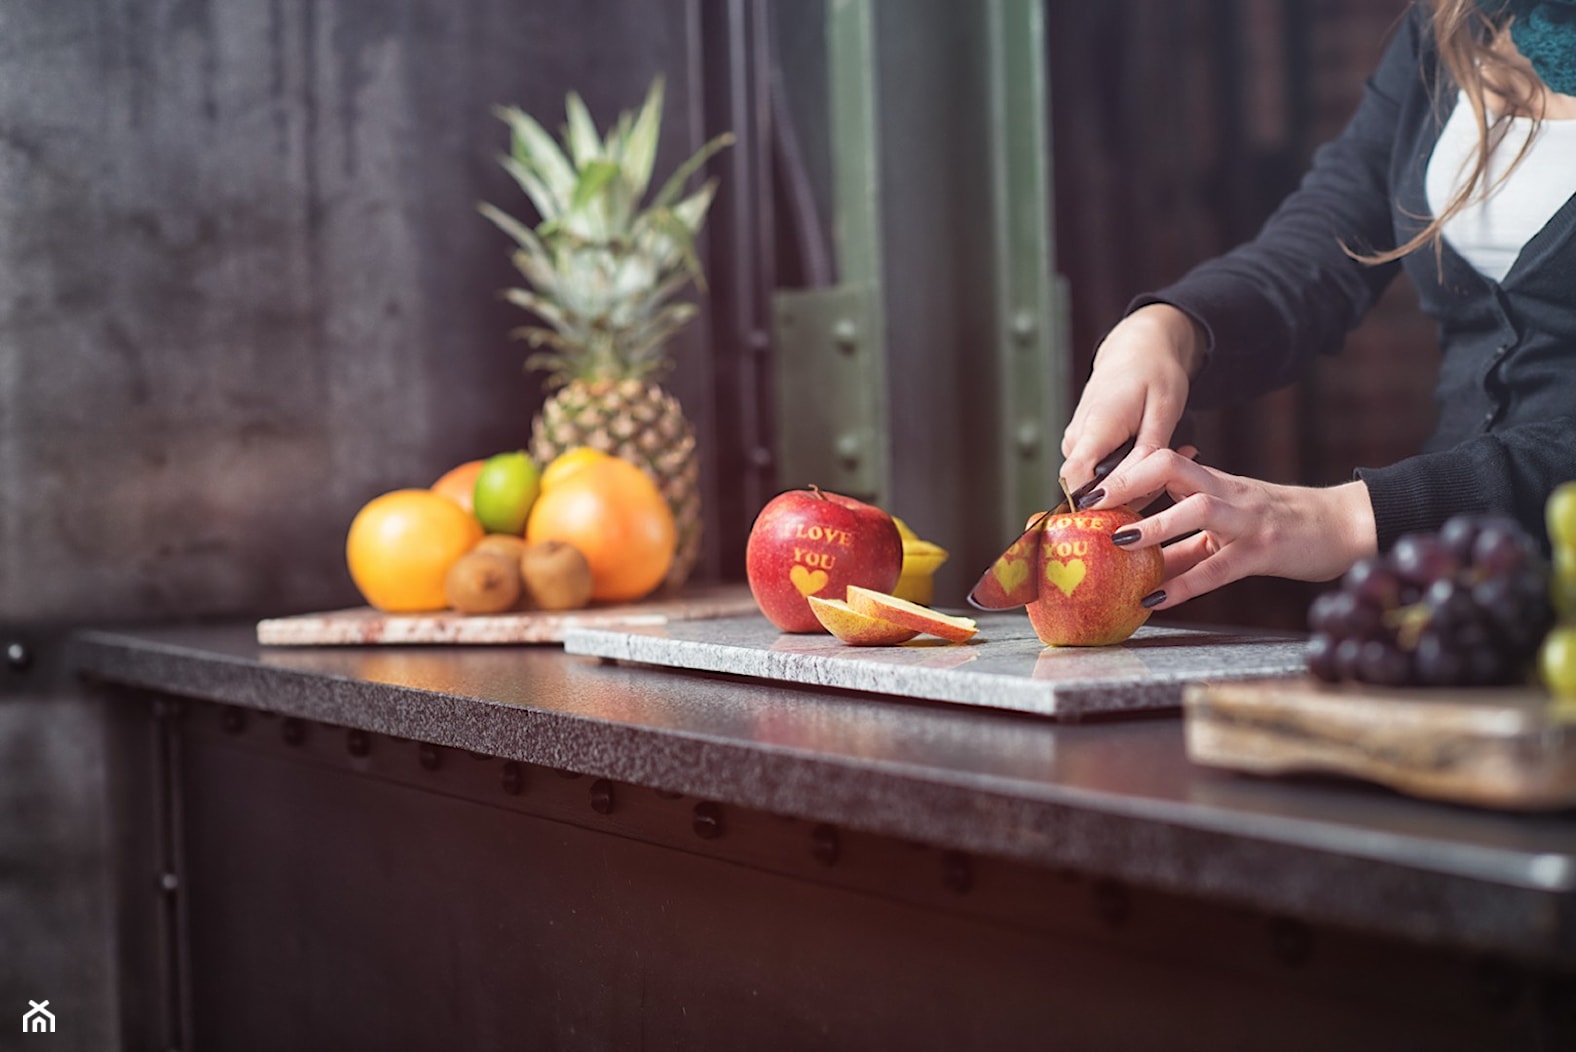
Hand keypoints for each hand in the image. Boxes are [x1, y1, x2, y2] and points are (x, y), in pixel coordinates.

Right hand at [1059, 303, 1206, 493]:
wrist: (1137, 348)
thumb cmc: (1153, 372)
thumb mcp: (1163, 411)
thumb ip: (1146, 454)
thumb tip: (1132, 489)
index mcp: (1095, 427)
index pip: (1075, 480)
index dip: (1096, 504)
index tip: (1129, 514)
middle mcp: (1077, 438)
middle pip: (1090, 489)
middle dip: (1131, 494)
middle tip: (1173, 476)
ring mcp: (1076, 442)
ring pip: (1098, 482)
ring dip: (1135, 481)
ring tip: (1172, 454)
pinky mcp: (1083, 445)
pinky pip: (1101, 471)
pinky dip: (1130, 470)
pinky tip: (1154, 452)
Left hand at [1088, 448, 1378, 608]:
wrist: (1346, 526)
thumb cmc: (1283, 525)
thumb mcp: (1231, 522)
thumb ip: (1187, 535)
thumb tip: (1138, 557)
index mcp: (1215, 483)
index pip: (1163, 461)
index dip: (1125, 470)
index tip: (1088, 488)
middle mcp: (1227, 494)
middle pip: (1172, 466)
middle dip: (1128, 481)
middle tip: (1092, 502)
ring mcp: (1247, 520)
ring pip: (1196, 510)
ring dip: (1154, 525)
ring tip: (1118, 543)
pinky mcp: (1265, 551)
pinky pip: (1220, 567)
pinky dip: (1185, 584)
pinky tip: (1155, 599)